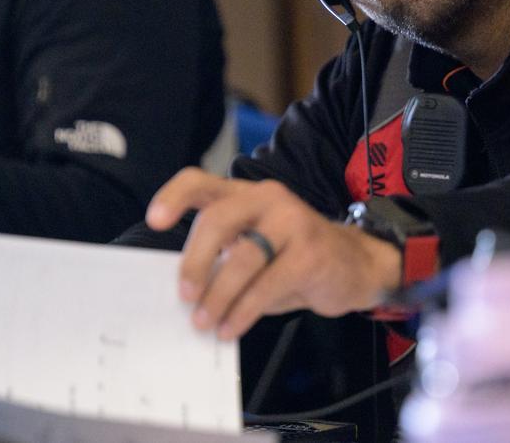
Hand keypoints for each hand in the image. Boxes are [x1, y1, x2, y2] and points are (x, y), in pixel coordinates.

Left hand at [147, 167, 401, 339]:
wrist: (355, 264)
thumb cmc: (293, 258)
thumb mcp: (256, 248)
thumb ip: (223, 256)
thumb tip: (184, 291)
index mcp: (246, 195)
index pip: (200, 181)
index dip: (173, 197)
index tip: (153, 221)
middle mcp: (268, 199)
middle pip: (218, 219)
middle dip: (194, 261)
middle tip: (184, 294)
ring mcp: (293, 221)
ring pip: (243, 258)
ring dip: (218, 296)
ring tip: (205, 322)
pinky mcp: (311, 252)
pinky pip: (267, 285)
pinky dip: (243, 311)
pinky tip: (231, 328)